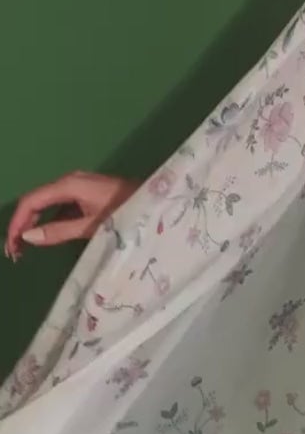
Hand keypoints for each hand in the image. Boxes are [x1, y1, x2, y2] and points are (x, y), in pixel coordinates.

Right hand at [4, 171, 142, 262]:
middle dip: (22, 225)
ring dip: (35, 224)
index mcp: (70, 184)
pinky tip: (48, 238)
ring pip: (48, 204)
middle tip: (15, 253)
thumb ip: (59, 231)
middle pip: (36, 201)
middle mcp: (71, 181)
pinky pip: (61, 206)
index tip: (11, 248)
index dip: (17, 224)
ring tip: (26, 250)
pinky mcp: (88, 194)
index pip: (31, 201)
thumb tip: (27, 237)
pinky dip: (50, 221)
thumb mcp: (92, 226)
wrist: (160, 202)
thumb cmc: (128, 212)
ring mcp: (80, 186)